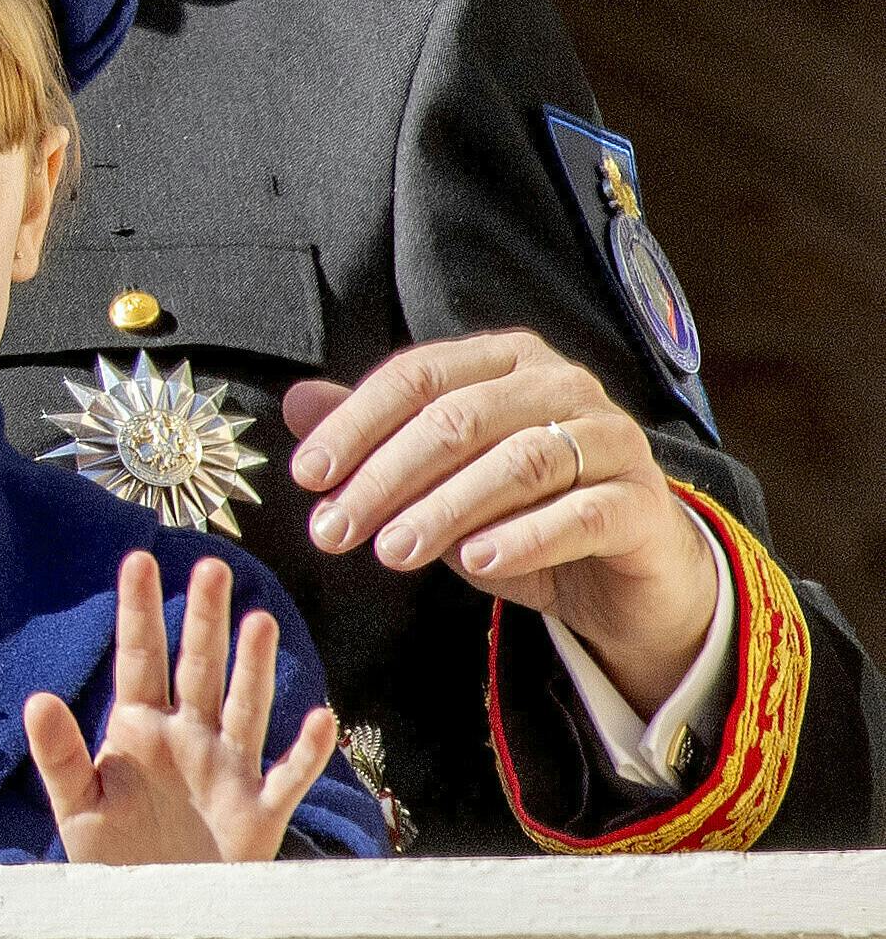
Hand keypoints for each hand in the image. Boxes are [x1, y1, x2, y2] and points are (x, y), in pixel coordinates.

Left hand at [25, 551, 338, 863]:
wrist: (152, 915)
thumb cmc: (111, 858)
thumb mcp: (75, 805)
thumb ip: (59, 753)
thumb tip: (36, 699)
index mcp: (138, 730)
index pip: (139, 659)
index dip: (139, 611)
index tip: (138, 559)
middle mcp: (187, 740)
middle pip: (199, 669)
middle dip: (204, 619)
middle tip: (212, 567)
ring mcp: (227, 772)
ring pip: (245, 708)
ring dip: (253, 669)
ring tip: (258, 621)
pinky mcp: (258, 813)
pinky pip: (288, 776)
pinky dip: (306, 751)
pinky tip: (322, 718)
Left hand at [280, 331, 718, 711]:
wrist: (623, 577)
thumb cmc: (518, 515)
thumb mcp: (436, 480)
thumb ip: (375, 438)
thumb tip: (295, 402)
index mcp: (505, 361)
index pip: (416, 378)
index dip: (355, 425)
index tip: (307, 477)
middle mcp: (562, 385)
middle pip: (460, 419)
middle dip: (386, 476)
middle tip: (333, 530)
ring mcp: (612, 439)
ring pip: (519, 463)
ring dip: (446, 509)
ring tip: (392, 552)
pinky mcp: (644, 503)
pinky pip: (582, 513)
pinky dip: (525, 537)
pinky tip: (476, 564)